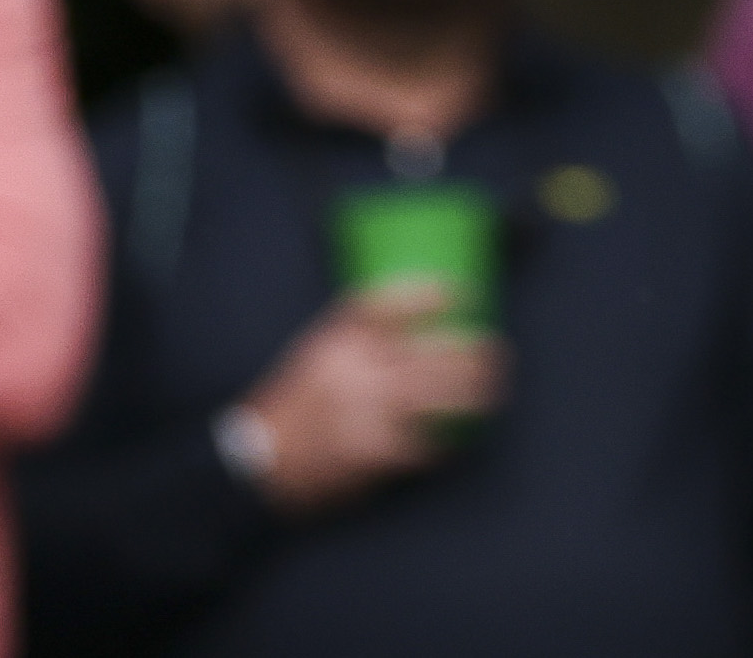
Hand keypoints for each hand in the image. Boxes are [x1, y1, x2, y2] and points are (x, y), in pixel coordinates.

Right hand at [237, 282, 504, 513]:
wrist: (255, 460)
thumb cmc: (293, 404)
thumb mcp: (314, 353)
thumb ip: (357, 338)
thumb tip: (415, 327)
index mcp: (337, 339)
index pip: (387, 304)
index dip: (428, 294)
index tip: (462, 292)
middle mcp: (353, 369)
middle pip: (426, 351)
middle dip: (470, 353)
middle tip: (497, 351)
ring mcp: (362, 410)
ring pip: (433, 395)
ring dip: (470, 394)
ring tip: (494, 391)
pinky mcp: (367, 451)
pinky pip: (419, 443)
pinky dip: (441, 444)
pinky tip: (455, 443)